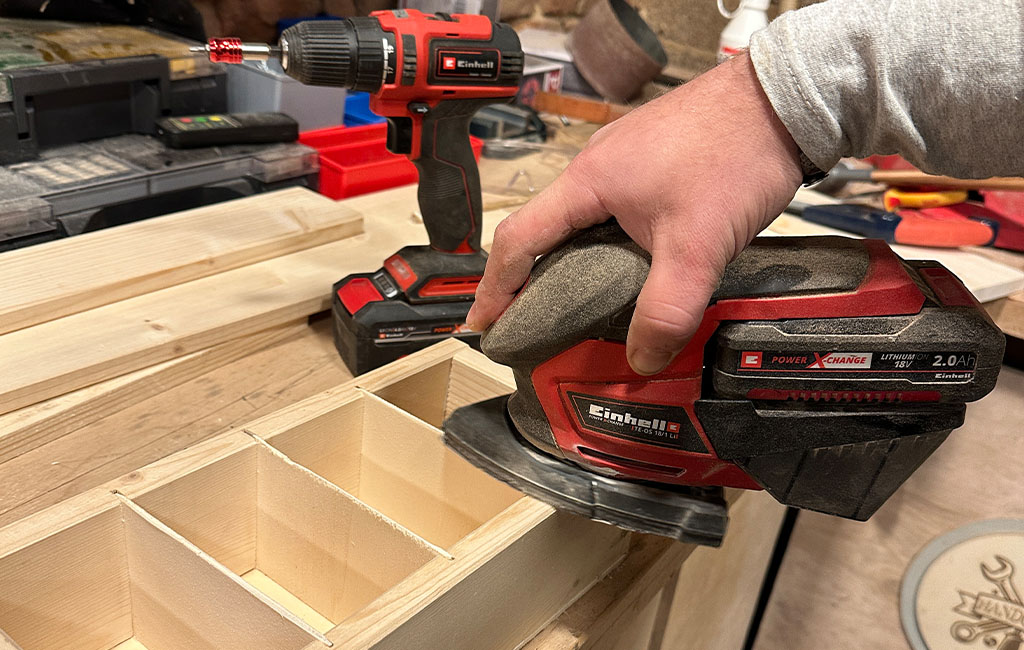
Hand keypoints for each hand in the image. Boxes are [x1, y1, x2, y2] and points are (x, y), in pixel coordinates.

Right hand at [467, 52, 803, 374]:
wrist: (783, 101)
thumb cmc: (734, 153)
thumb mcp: (697, 246)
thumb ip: (667, 309)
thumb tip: (642, 358)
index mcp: (587, 181)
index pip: (519, 239)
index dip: (495, 287)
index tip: (483, 322)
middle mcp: (597, 167)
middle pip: (544, 231)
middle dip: (529, 280)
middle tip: (529, 321)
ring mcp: (625, 161)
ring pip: (580, 220)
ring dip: (571, 261)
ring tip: (577, 302)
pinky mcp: (654, 162)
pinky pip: (612, 209)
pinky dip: (605, 243)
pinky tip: (629, 265)